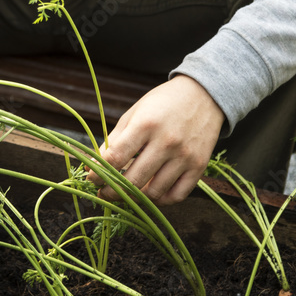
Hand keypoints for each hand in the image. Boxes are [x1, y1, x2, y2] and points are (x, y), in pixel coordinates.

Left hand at [87, 75, 224, 204]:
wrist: (204, 95)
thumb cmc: (163, 103)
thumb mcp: (135, 112)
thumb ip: (115, 138)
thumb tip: (96, 165)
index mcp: (146, 124)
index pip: (116, 157)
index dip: (99, 173)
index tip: (92, 178)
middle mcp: (166, 142)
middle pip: (133, 180)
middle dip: (112, 191)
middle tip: (104, 193)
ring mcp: (184, 156)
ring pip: (154, 192)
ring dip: (135, 198)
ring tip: (126, 193)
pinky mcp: (199, 166)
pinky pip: (176, 195)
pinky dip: (161, 200)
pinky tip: (150, 193)